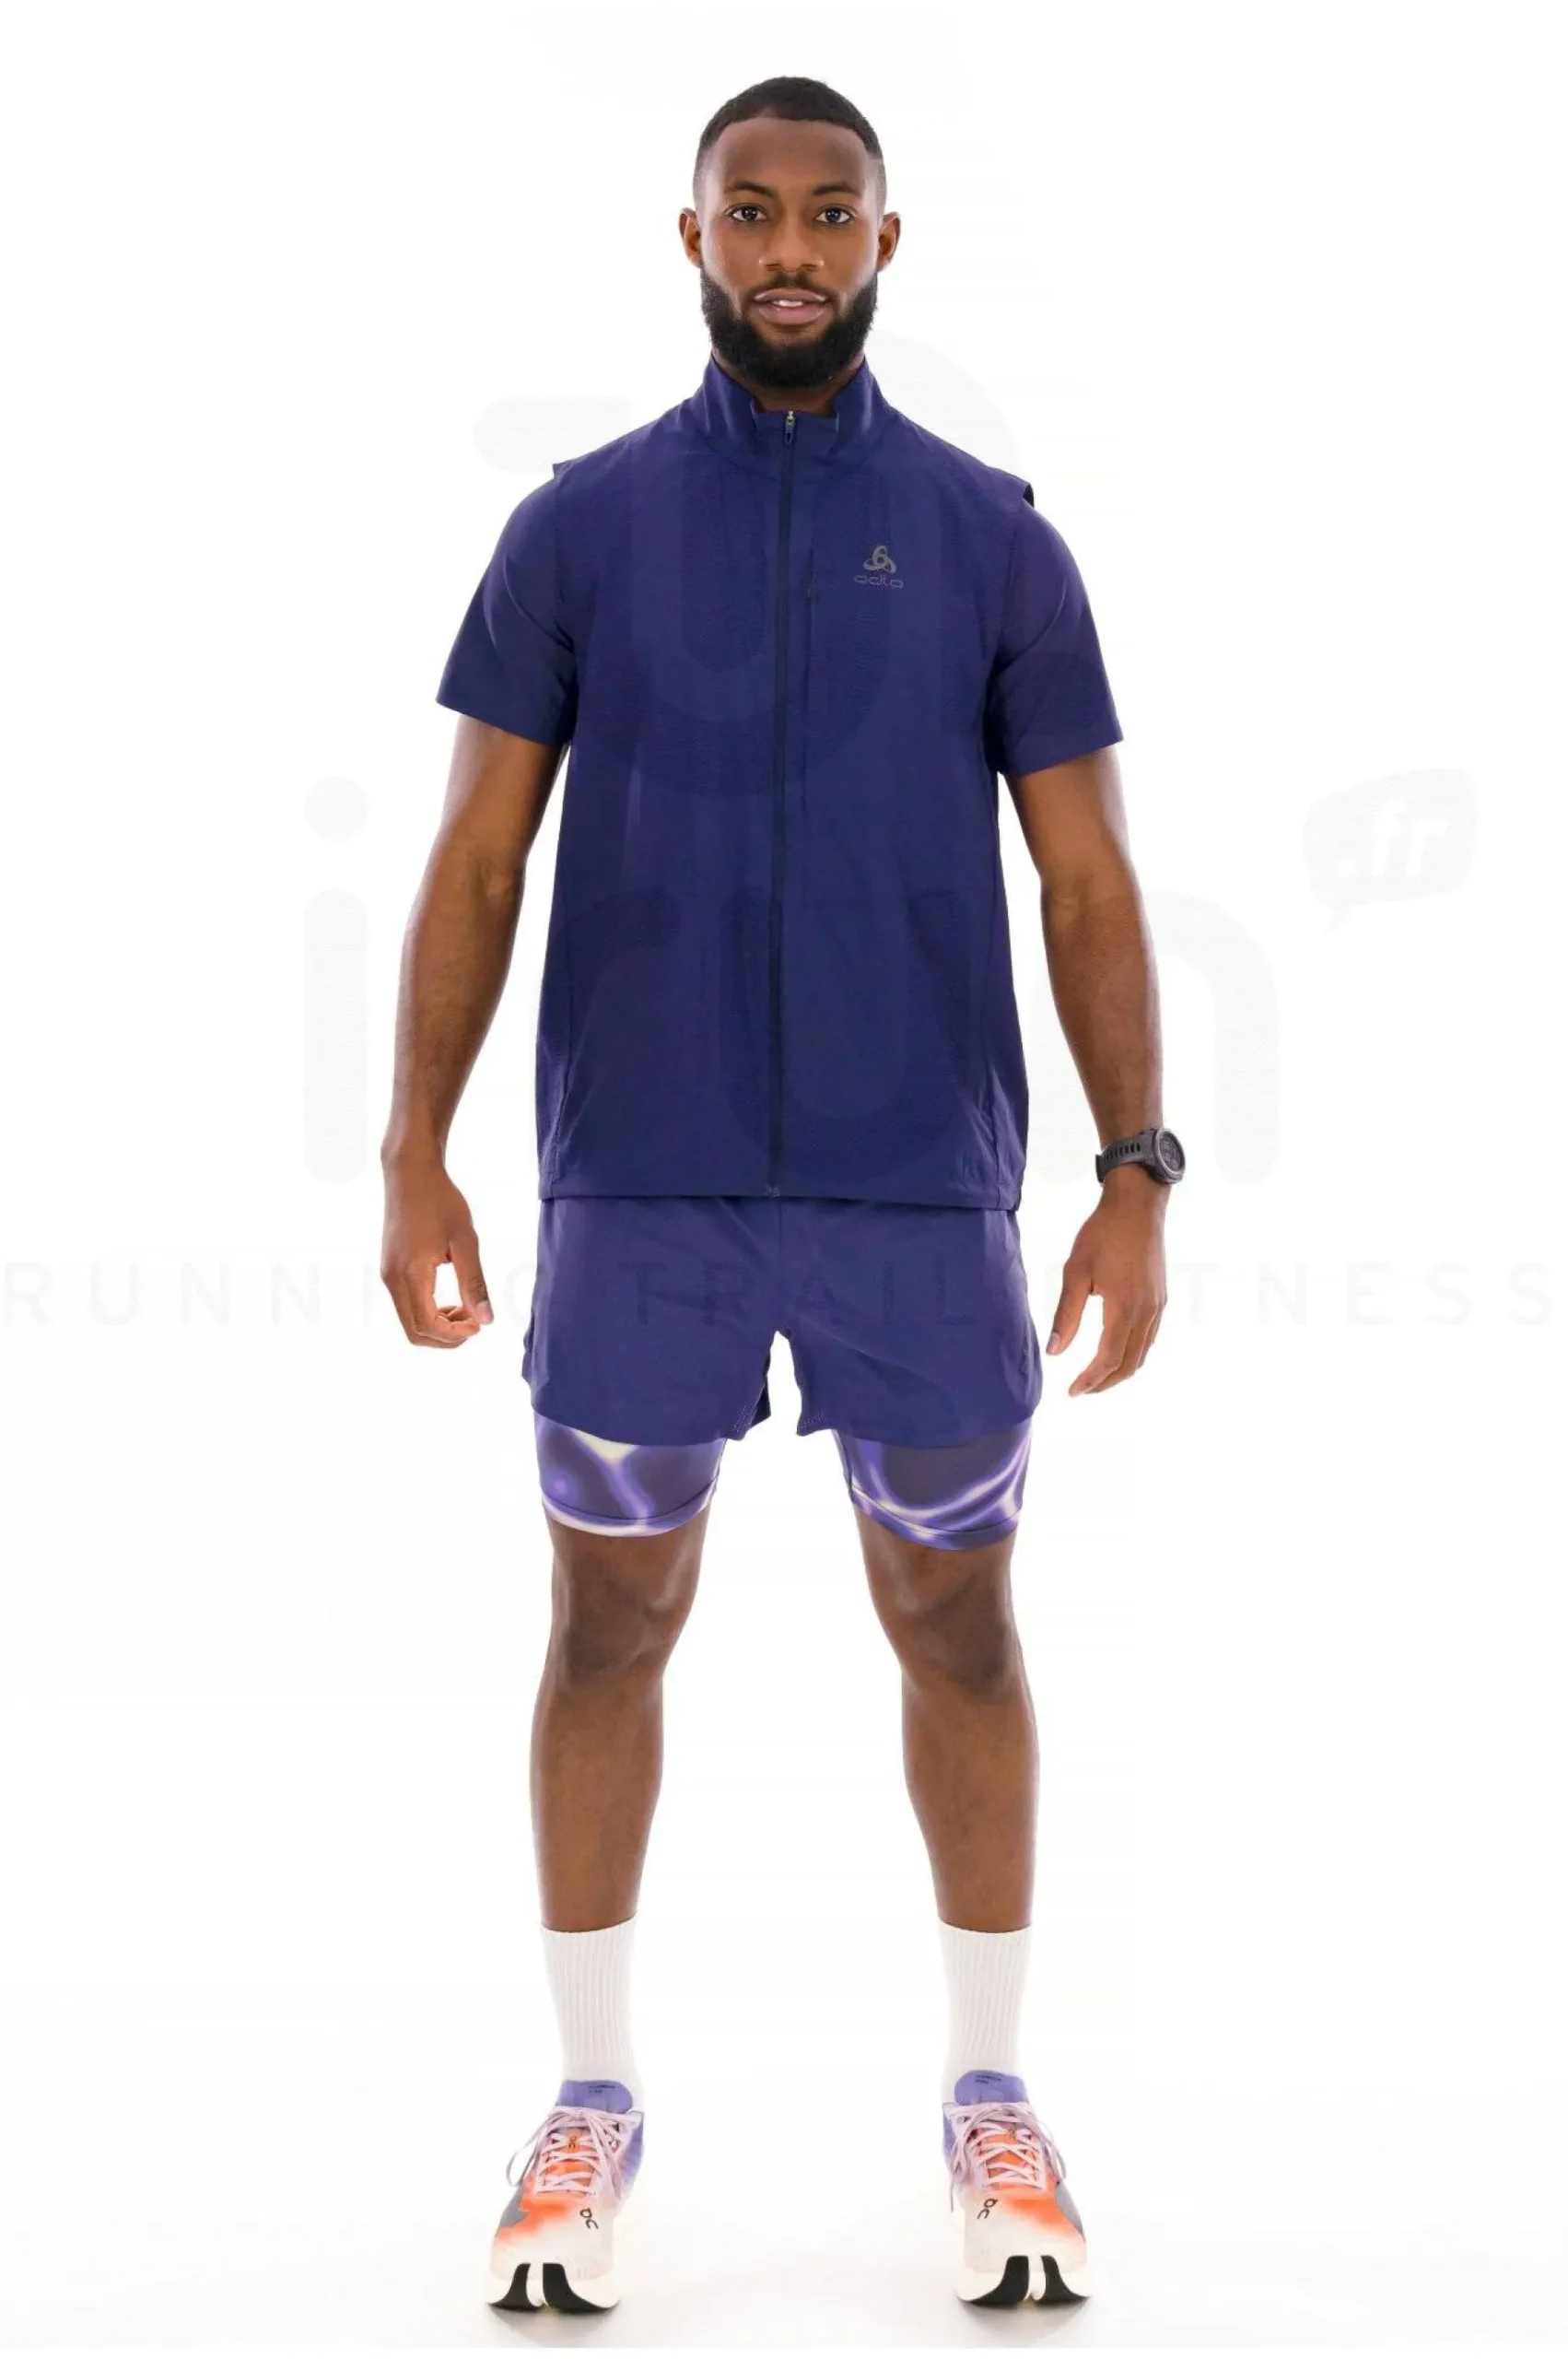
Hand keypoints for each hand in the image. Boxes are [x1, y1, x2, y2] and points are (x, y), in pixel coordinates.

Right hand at [380, 1154, 493, 1347]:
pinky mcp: (390, 1269)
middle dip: (446, 1337)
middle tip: (474, 1322)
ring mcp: (388, 1275)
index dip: (455, 1335)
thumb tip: (486, 1319)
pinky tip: (449, 1300)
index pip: (428, 1326)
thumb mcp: (465, 1242)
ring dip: (438, 1325)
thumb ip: (474, 1283)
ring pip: (409, 1321)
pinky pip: (406, 1305)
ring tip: (465, 1309)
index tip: (479, 1324)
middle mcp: (393, 1279)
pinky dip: (428, 1312)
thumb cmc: (440, 1201)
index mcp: (411, 1274)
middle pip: (414, 1332)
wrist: (410, 1173)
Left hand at [1045, 1170, 1167, 1394]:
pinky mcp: (1161, 1298)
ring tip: (1096, 1377)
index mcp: (1125, 1308)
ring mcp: (1158, 1306)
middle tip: (1082, 1390)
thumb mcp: (1076, 1272)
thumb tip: (1055, 1352)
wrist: (1137, 1206)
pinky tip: (1117, 1351)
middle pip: (1130, 1364)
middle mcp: (1147, 1312)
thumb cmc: (1103, 1234)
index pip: (1108, 1359)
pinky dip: (1133, 1353)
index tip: (1072, 1391)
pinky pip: (1150, 1337)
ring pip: (1143, 1353)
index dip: (1090, 1380)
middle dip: (1105, 1382)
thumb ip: (1066, 1314)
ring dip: (1120, 1370)